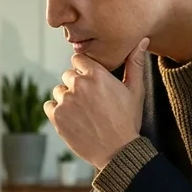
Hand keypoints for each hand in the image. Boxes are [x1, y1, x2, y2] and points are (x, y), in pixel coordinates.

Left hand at [46, 38, 148, 168]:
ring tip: (84, 113)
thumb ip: (135, 63)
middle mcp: (79, 84)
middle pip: (68, 75)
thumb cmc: (128, 120)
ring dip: (67, 98)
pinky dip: (57, 111)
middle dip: (77, 85)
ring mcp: (66, 101)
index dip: (85, 70)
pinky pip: (49, 105)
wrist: (118, 151)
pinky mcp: (56, 116)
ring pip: (59, 91)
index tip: (93, 82)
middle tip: (91, 102)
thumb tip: (142, 40)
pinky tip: (73, 119)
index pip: (78, 59)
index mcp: (97, 74)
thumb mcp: (135, 91)